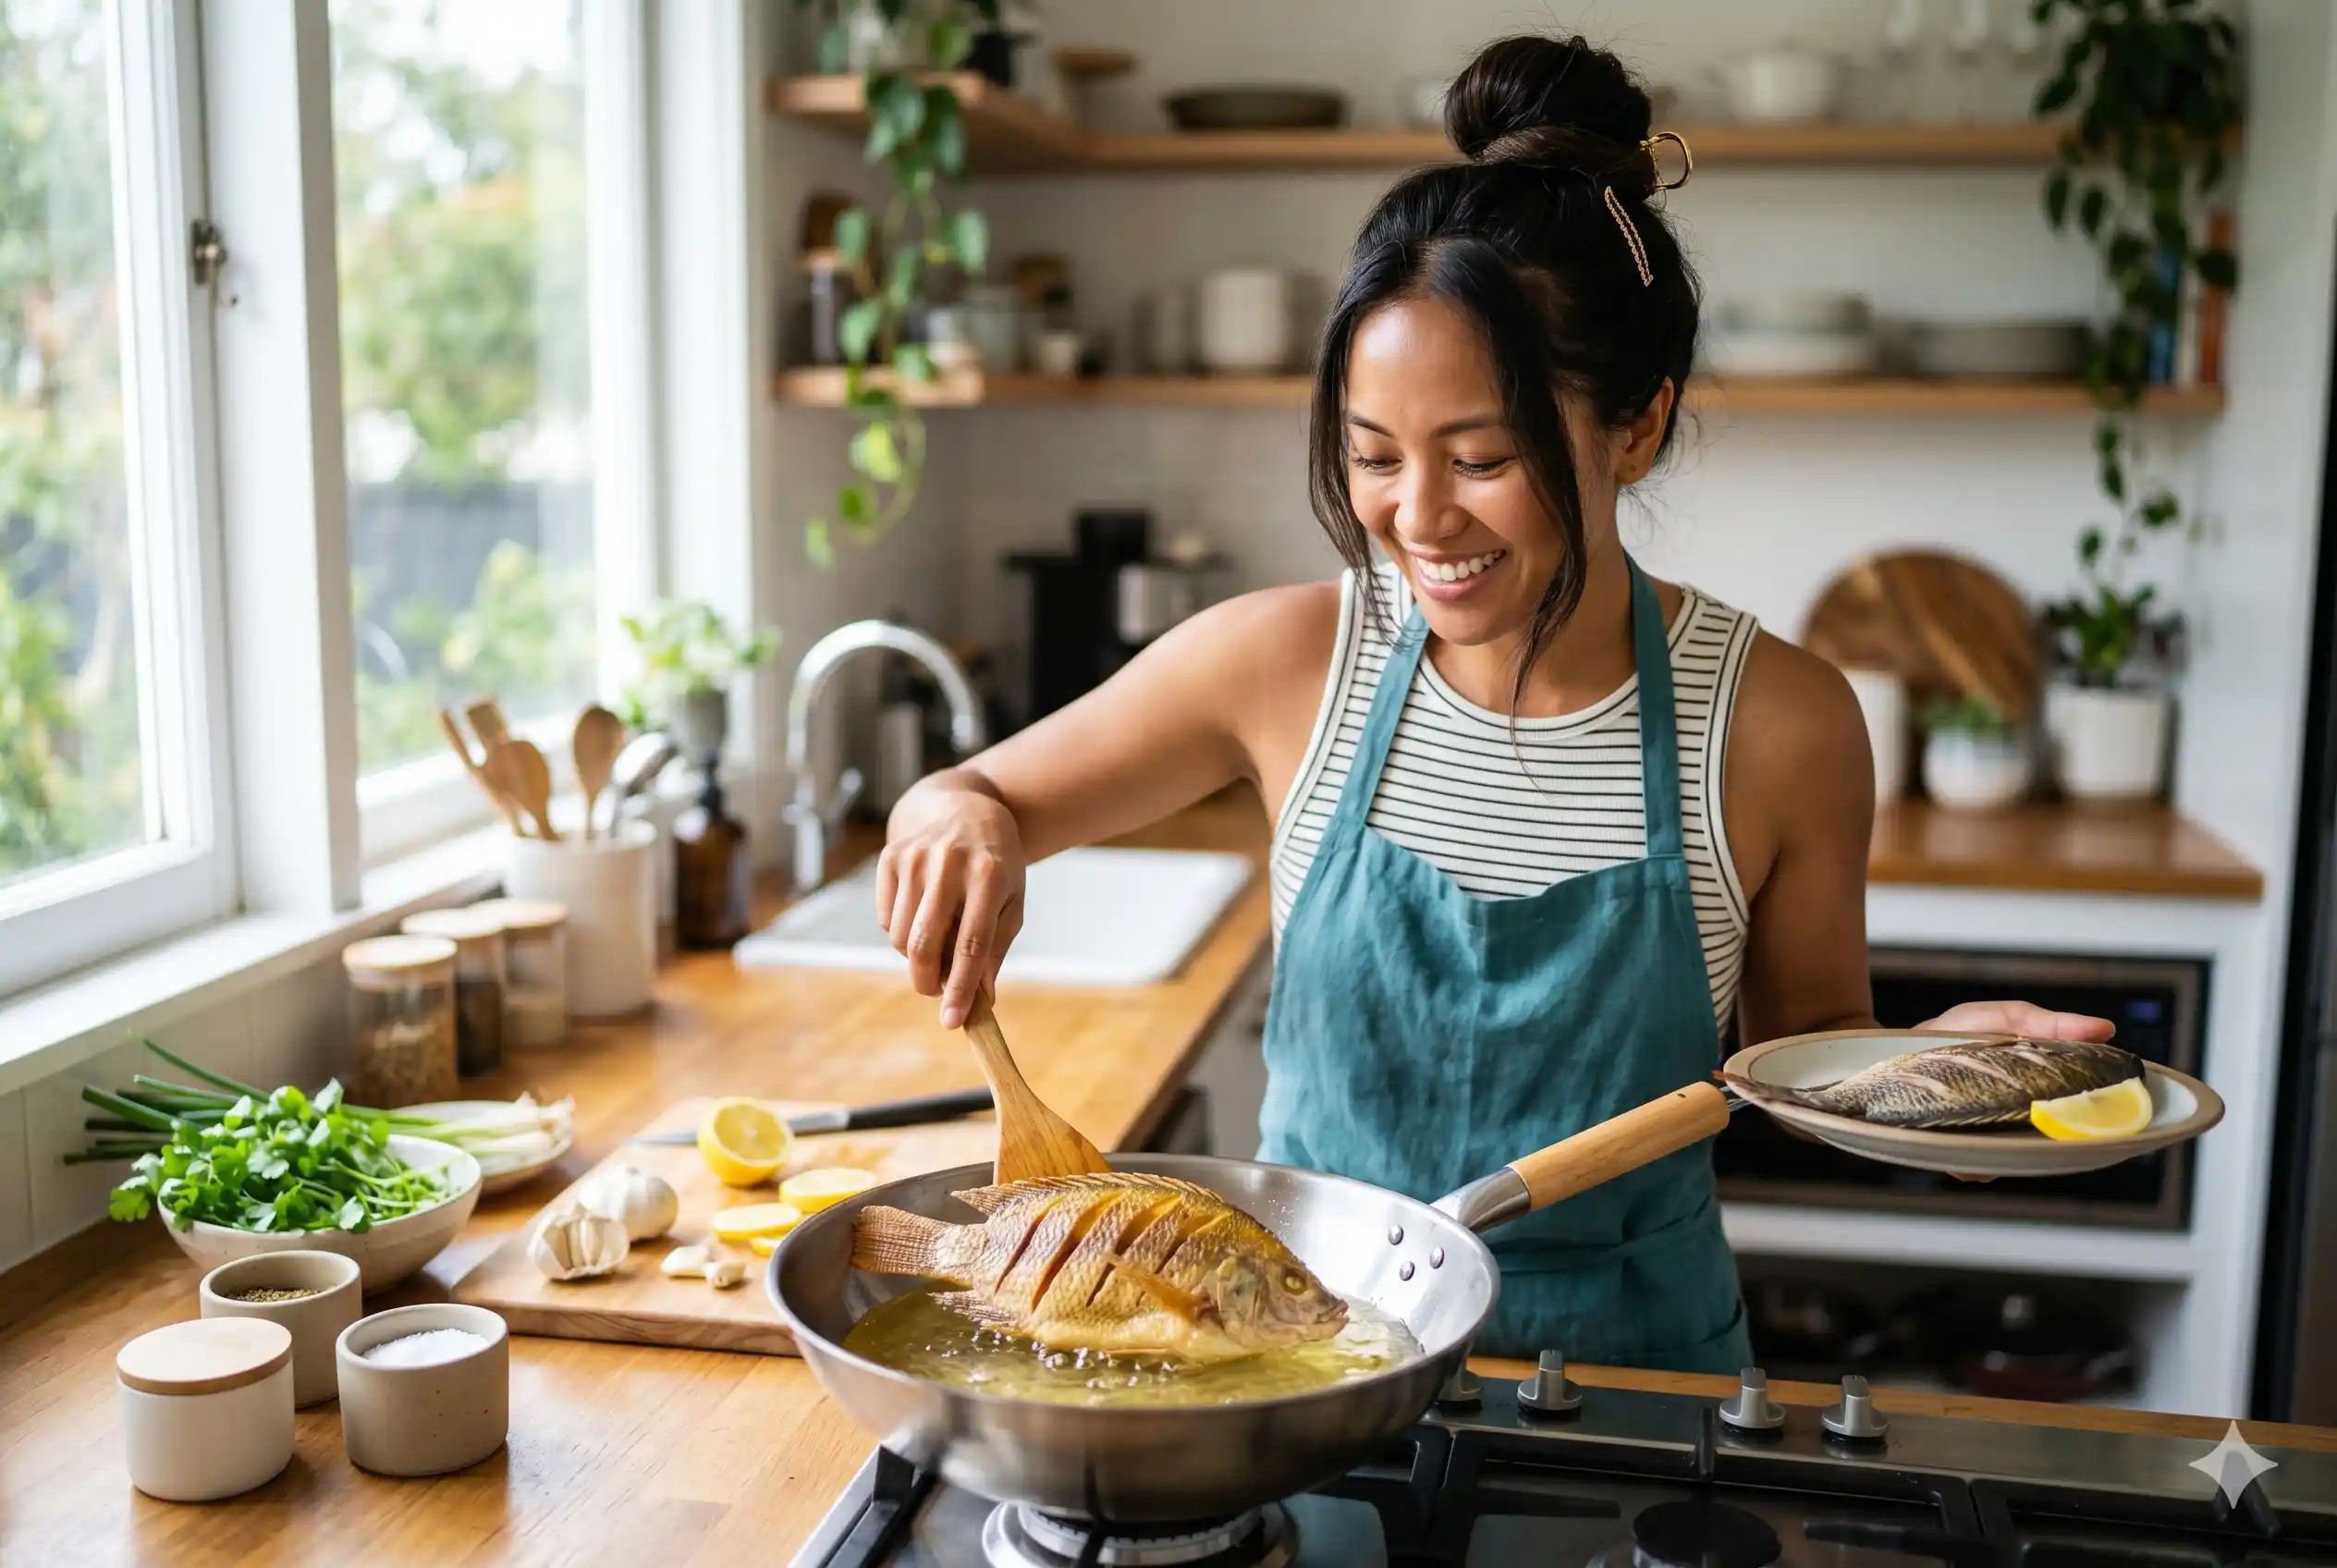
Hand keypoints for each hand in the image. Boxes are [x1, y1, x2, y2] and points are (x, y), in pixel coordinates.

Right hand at [876, 791, 1026, 1028]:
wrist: (965, 810)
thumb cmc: (996, 865)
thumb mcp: (1012, 901)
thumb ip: (996, 948)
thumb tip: (980, 998)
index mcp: (989, 875)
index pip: (971, 944)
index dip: (961, 988)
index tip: (954, 1021)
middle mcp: (949, 863)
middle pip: (925, 944)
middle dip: (927, 982)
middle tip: (935, 992)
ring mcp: (915, 857)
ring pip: (900, 937)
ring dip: (915, 958)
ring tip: (936, 943)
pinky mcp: (890, 856)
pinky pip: (885, 919)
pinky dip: (900, 932)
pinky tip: (921, 914)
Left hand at [1919, 1000, 2116, 1179]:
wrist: (1898, 1045)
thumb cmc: (1956, 1031)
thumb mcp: (2006, 1017)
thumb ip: (2051, 1025)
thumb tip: (2104, 1029)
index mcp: (2038, 1091)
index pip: (2080, 1115)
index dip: (2098, 1118)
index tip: (2108, 1113)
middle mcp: (2018, 1120)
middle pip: (2053, 1144)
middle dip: (2060, 1140)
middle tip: (2052, 1124)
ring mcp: (1988, 1138)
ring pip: (2016, 1161)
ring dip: (2014, 1152)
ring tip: (2003, 1131)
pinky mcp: (1956, 1151)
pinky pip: (1976, 1170)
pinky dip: (1976, 1165)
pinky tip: (1970, 1150)